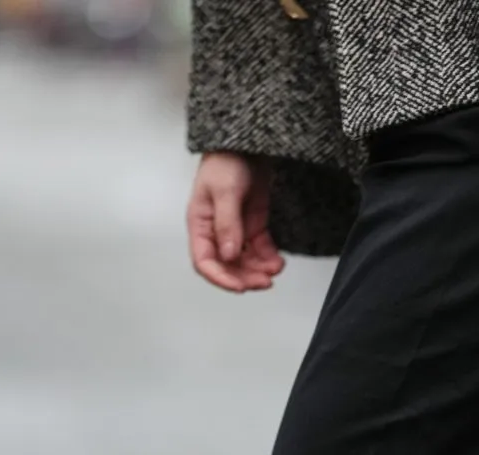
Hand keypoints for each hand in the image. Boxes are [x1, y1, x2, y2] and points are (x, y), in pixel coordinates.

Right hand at [188, 151, 285, 292]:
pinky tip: (278, 262)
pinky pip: (259, 250)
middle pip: (227, 266)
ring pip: (245, 262)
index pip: (204, 261)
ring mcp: (236, 229)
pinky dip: (268, 258)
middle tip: (264, 282)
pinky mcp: (253, 225)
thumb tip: (229, 254)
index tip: (240, 287)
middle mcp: (216, 231)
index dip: (220, 278)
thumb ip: (227, 224)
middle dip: (245, 277)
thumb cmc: (227, 160)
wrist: (247, 143)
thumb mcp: (225, 191)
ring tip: (275, 270)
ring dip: (259, 270)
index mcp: (200, 224)